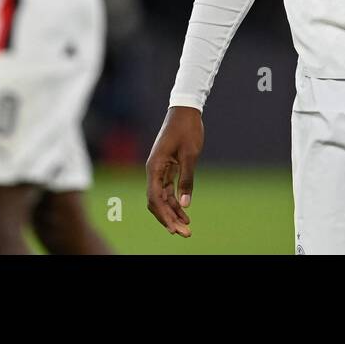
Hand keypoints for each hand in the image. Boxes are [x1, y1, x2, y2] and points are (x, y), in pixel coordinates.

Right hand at [145, 106, 203, 236]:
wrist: (185, 111)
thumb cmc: (187, 129)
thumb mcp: (190, 155)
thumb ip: (187, 179)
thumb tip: (185, 204)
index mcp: (155, 167)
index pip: (155, 198)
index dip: (164, 215)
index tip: (176, 228)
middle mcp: (153, 170)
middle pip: (156, 201)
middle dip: (168, 218)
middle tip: (184, 233)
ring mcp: (159, 169)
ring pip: (162, 197)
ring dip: (172, 212)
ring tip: (186, 226)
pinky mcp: (167, 167)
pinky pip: (167, 189)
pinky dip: (174, 201)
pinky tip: (184, 211)